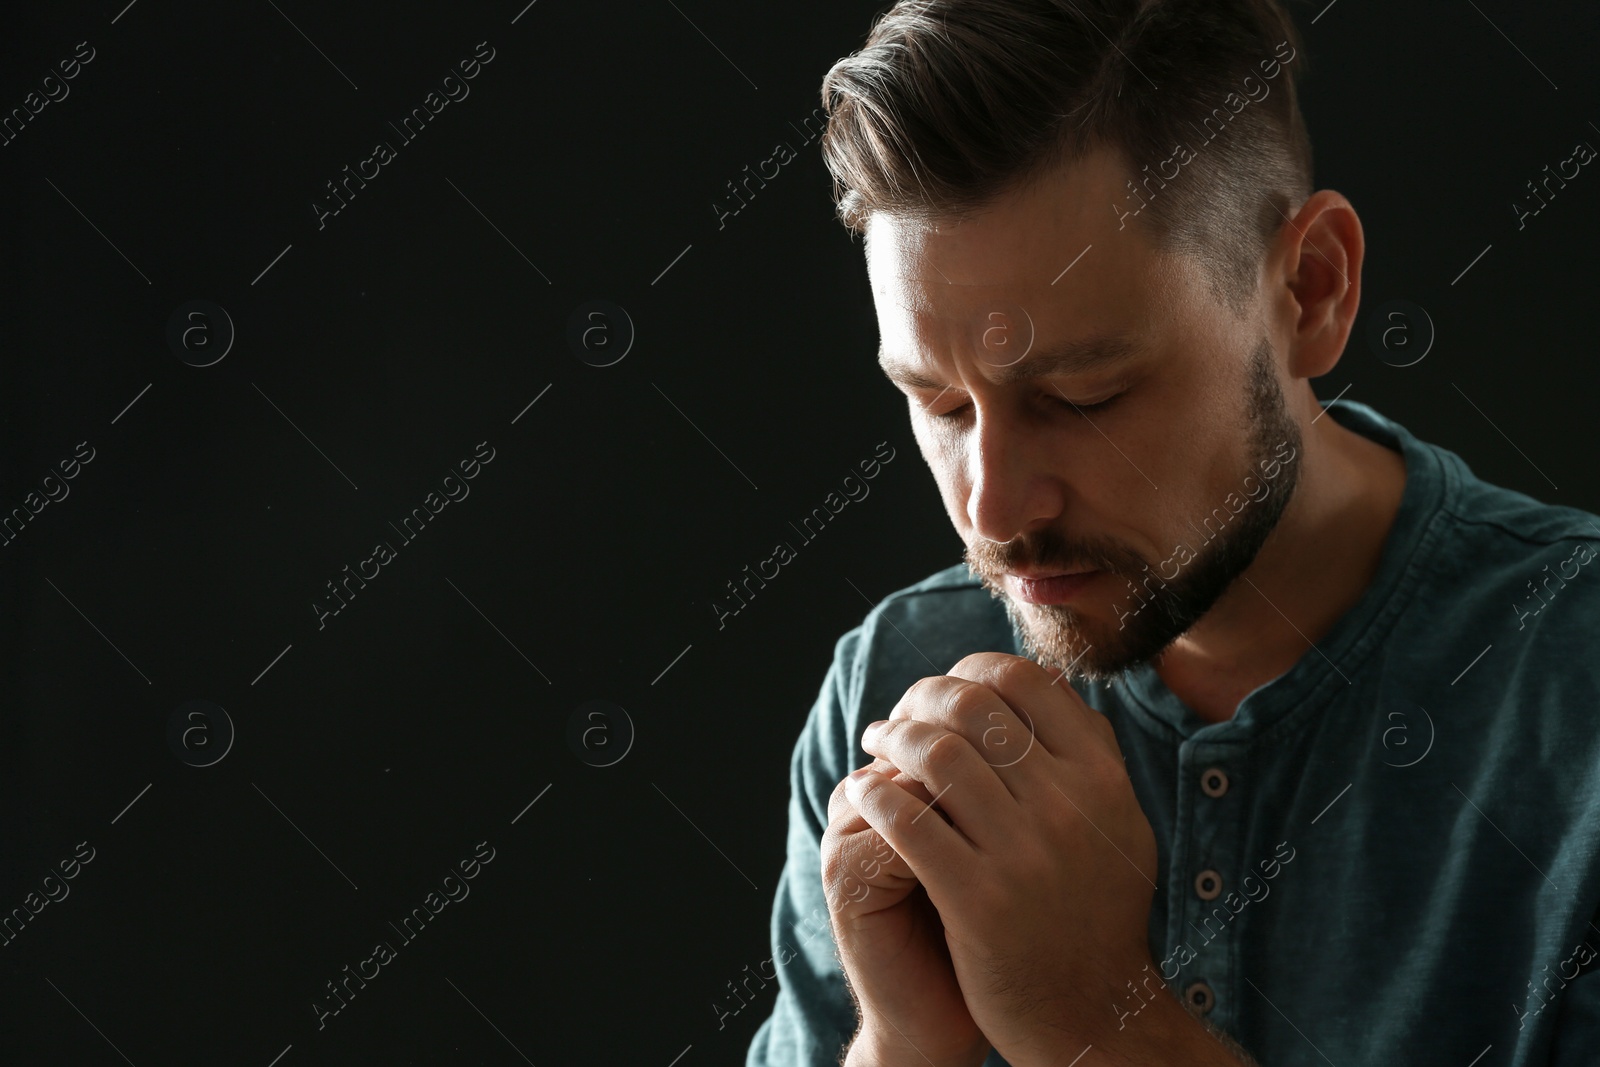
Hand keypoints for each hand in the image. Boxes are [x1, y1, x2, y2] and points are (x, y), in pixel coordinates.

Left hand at [845, 652, 1160, 1064]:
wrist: (1094, 1014)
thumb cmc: (1095, 913)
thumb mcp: (1119, 824)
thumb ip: (1086, 756)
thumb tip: (1042, 681)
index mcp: (1103, 778)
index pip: (1024, 681)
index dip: (969, 673)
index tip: (942, 692)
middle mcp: (1070, 806)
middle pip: (971, 707)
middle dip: (919, 700)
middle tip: (894, 718)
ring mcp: (1024, 852)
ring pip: (933, 754)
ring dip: (889, 740)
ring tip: (873, 748)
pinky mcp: (978, 898)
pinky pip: (907, 820)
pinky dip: (874, 795)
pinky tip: (862, 795)